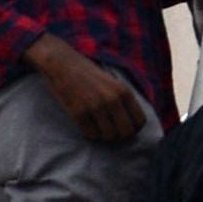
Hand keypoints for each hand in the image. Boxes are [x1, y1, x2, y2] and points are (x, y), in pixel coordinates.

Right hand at [28, 35, 144, 144]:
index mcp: (124, 91)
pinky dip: (90, 133)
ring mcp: (95, 106)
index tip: (125, 128)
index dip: (134, 129)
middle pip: (126, 132)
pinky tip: (87, 124)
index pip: (140, 121)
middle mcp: (112, 99)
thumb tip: (133, 125)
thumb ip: (124, 100)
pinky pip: (91, 135)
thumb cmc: (89, 75)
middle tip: (110, 130)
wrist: (62, 65)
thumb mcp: (114, 83)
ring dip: (103, 135)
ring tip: (97, 126)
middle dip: (120, 135)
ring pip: (109, 136)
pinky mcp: (78, 113)